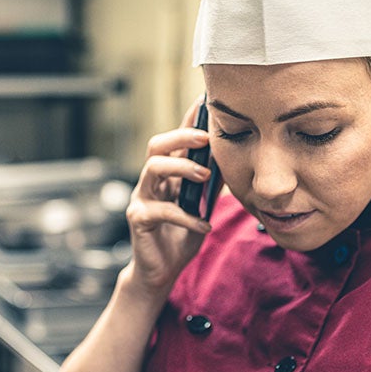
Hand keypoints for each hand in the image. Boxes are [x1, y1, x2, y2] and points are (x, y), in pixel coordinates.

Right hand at [123, 97, 214, 293]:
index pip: (175, 140)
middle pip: (156, 145)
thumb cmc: (181, 235)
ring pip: (153, 168)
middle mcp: (151, 181)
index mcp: (166, 174)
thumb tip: (232, 159)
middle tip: (205, 138)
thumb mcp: (202, 205)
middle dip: (181, 136)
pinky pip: (162, 210)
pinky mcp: (139, 219)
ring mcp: (141, 198)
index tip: (204, 101)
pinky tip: (204, 223)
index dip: (188, 119)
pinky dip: (186, 216)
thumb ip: (212, 184)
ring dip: (181, 167)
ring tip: (204, 176)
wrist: (161, 271)